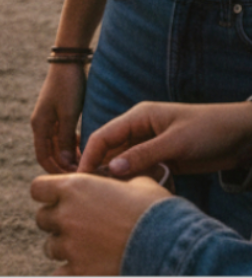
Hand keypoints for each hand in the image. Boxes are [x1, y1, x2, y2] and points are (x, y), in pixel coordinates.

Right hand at [31, 63, 85, 172]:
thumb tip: (65, 164)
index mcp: (40, 125)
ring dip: (69, 157)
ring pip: (57, 147)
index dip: (57, 171)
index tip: (76, 179)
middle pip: (50, 155)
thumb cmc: (68, 87)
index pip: (43, 158)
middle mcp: (41, 124)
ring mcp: (49, 120)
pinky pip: (62, 138)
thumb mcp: (68, 114)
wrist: (68, 63)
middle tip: (86, 174)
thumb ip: (66, 140)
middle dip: (65, 166)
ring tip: (88, 163)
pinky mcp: (58, 115)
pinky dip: (72, 146)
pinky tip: (85, 148)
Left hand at [32, 173, 169, 275]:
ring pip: (50, 247)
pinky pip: (58, 275)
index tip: (59, 200)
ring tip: (85, 249)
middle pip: (42, 219)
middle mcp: (66, 214)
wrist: (171, 243)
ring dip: (64, 248)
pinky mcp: (80, 271)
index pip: (37, 189)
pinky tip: (81, 269)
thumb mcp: (134, 182)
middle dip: (57, 223)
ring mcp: (71, 244)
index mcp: (73, 187)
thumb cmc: (156, 209)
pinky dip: (67, 272)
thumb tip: (117, 178)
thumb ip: (113, 181)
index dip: (47, 195)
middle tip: (78, 227)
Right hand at [80, 101, 251, 177]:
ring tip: (108, 198)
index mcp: (138, 117)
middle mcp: (140, 130)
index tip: (80, 178)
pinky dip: (136, 180)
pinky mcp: (164, 158)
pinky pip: (142, 170)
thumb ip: (143, 155)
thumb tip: (113, 169)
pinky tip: (132, 194)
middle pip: (111, 150)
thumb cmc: (208, 130)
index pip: (104, 135)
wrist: (240, 135)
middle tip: (90, 193)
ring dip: (118, 177)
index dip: (90, 156)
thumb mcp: (175, 143)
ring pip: (126, 162)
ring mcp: (151, 144)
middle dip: (100, 168)